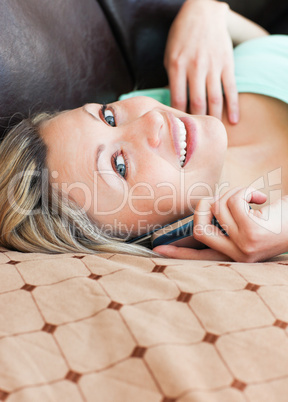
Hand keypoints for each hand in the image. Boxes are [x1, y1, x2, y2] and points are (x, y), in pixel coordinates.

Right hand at [154, 187, 287, 261]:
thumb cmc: (278, 218)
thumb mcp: (248, 222)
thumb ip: (226, 222)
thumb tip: (206, 211)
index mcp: (233, 254)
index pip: (199, 256)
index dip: (178, 253)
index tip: (158, 251)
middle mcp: (236, 256)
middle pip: (198, 229)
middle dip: (204, 206)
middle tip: (222, 197)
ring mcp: (243, 248)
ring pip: (217, 208)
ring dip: (233, 193)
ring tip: (252, 198)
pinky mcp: (252, 236)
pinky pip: (232, 201)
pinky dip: (245, 191)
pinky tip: (261, 198)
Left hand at [164, 0, 238, 123]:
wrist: (203, 12)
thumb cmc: (181, 37)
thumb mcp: (170, 56)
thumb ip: (172, 80)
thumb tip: (174, 104)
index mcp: (177, 66)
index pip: (177, 100)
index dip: (179, 117)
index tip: (180, 129)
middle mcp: (195, 67)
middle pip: (197, 103)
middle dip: (197, 121)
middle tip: (197, 134)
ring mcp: (213, 66)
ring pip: (215, 99)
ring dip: (214, 118)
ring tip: (214, 131)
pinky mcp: (227, 64)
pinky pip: (231, 89)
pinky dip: (233, 106)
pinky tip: (233, 120)